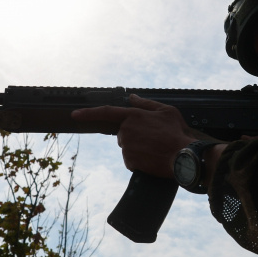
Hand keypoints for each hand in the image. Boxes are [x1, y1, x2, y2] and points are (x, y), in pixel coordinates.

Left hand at [71, 95, 197, 178]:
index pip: (105, 112)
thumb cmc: (177, 132)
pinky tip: (152, 158)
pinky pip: (131, 160)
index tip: (74, 115)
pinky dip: (139, 160)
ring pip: (127, 147)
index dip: (88, 113)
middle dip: (134, 135)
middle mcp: (126, 130)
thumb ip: (146, 103)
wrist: (183, 157)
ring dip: (138, 148)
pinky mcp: (129, 161)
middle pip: (122, 133)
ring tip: (155, 148)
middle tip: (153, 138)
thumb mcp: (166, 111)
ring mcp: (127, 146)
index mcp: (133, 115)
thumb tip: (132, 96)